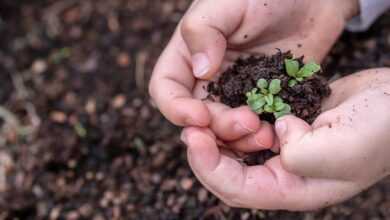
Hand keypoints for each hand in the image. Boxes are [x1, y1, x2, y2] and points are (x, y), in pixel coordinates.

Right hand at [149, 0, 358, 140]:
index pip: (166, 89)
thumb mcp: (228, 3)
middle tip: (247, 122)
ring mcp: (237, 92)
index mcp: (189, 55)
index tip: (199, 116)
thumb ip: (204, 31)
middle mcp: (208, 78)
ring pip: (225, 129)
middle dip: (217, 127)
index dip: (176, 108)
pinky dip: (262, 136)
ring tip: (266, 134)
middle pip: (198, 117)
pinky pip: (256, 126)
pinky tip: (278, 133)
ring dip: (240, 138)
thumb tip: (200, 71)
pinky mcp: (264, 100)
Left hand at [180, 68, 389, 210]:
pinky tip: (228, 107)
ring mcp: (284, 150)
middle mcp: (284, 174)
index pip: (238, 189)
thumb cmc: (379, 131)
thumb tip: (276, 134)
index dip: (210, 167)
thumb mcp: (340, 149)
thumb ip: (299, 153)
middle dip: (206, 152)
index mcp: (294, 189)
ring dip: (219, 136)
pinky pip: (251, 129)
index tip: (194, 138)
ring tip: (205, 116)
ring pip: (237, 151)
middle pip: (230, 173)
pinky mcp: (286, 127)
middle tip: (191, 127)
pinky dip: (236, 121)